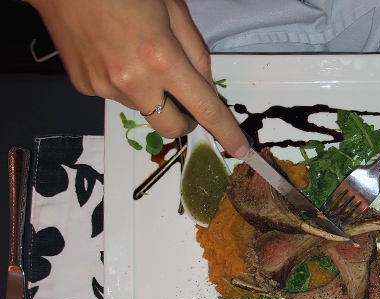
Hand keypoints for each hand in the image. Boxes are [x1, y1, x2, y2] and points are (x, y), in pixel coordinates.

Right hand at [28, 0, 248, 157]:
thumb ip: (196, 53)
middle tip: (184, 97)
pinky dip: (124, 84)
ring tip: (136, 55)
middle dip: (185, 120)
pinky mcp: (85, 86)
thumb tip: (207, 86)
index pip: (204, 108)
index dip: (225, 131)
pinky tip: (114, 54)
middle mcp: (133, 82)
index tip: (239, 149)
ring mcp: (105, 87)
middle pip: (172, 127)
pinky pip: (116, 97)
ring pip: (144, 109)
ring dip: (150, 94)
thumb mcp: (173, 10)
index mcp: (161, 59)